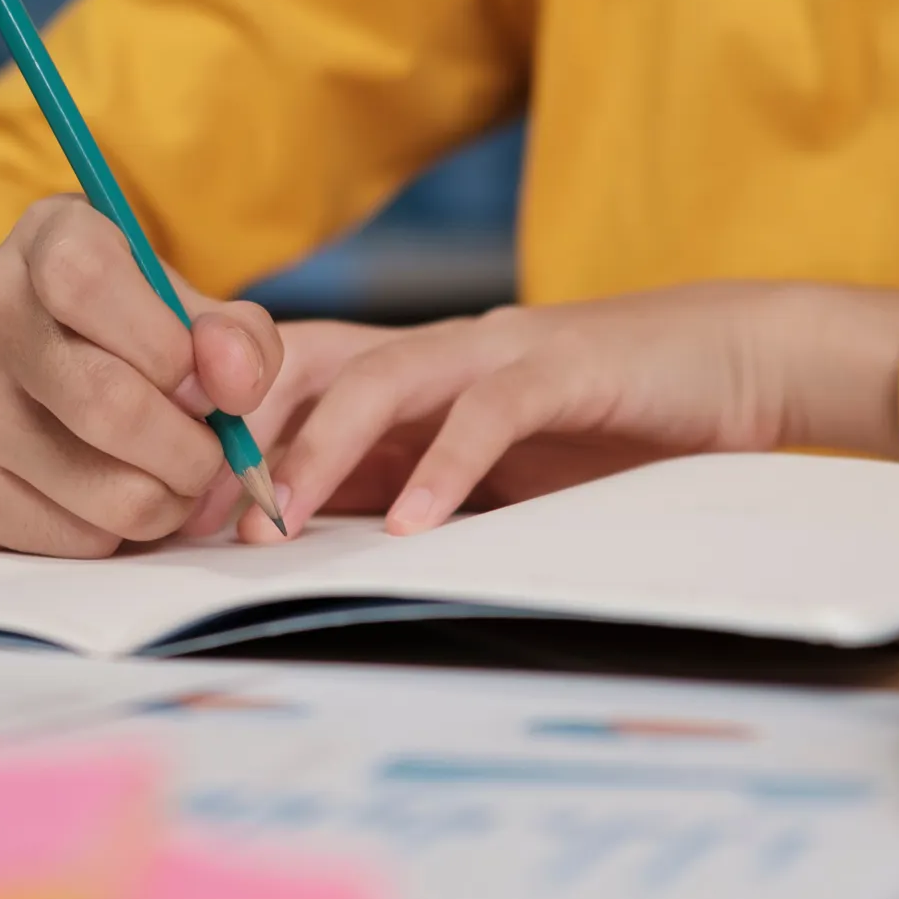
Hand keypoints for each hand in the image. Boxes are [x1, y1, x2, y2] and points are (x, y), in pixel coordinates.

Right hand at [0, 196, 283, 555]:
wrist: (25, 369)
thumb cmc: (123, 329)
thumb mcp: (185, 305)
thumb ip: (235, 336)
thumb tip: (235, 384)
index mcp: (45, 242)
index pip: (89, 283)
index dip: (168, 347)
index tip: (207, 383)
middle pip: (108, 404)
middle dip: (193, 449)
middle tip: (211, 453)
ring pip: (108, 492)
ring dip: (170, 501)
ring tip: (172, 478)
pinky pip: (79, 539)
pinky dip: (122, 532)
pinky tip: (116, 495)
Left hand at [238, 282, 898, 539]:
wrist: (732, 363)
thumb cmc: (605, 425)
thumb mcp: (486, 469)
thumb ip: (403, 488)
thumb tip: (301, 549)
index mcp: (409, 374)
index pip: (283, 383)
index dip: (217, 436)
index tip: (166, 510)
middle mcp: (436, 349)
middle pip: (303, 367)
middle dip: (238, 441)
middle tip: (194, 520)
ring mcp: (497, 350)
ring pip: (378, 380)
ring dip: (318, 452)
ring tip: (278, 524)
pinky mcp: (565, 368)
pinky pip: (489, 411)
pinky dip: (448, 466)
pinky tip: (419, 524)